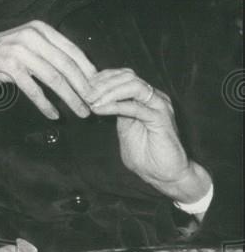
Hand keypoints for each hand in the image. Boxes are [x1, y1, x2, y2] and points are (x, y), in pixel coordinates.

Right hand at [0, 21, 96, 119]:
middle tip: (94, 104)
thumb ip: (50, 53)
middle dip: (83, 87)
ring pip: (54, 78)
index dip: (88, 71)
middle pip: (66, 65)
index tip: (99, 88)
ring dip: (70, 98)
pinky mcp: (9, 66)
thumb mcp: (27, 46)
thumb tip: (82, 71)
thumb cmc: (1, 56)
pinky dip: (46, 104)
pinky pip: (34, 89)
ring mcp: (19, 49)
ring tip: (80, 112)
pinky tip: (54, 114)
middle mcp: (31, 35)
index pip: (72, 51)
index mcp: (40, 28)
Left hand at [86, 69, 211, 201]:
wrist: (165, 176)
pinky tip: (100, 110)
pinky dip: (115, 106)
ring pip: (133, 85)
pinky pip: (135, 106)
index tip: (85, 87)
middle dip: (103, 82)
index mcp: (146, 98)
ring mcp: (160, 106)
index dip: (103, 77)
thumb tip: (97, 101)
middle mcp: (154, 97)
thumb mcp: (124, 129)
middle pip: (128, 76)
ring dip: (108, 91)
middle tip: (86, 94)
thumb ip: (116, 113)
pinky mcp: (161, 119)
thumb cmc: (147, 156)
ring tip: (92, 101)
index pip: (124, 76)